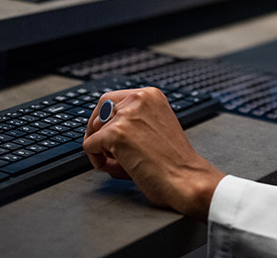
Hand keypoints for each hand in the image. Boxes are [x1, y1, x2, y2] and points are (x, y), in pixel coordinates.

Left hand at [81, 87, 225, 216]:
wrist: (187, 180)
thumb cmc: (175, 162)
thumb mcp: (155, 128)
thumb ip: (132, 122)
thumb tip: (100, 131)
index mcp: (150, 95)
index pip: (112, 99)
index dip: (106, 120)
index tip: (106, 134)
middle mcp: (138, 99)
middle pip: (99, 110)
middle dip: (98, 131)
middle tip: (105, 151)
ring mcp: (126, 115)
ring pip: (94, 130)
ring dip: (100, 148)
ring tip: (118, 164)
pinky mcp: (115, 134)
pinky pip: (89, 146)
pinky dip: (96, 161)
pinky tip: (115, 169)